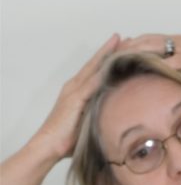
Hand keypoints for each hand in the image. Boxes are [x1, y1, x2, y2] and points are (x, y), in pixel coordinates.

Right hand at [32, 33, 120, 161]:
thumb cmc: (68, 141)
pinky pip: (91, 84)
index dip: (110, 58)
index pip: (97, 70)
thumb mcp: (89, 124)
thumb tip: (118, 121)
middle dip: (111, 50)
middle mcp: (75, 86)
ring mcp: (74, 91)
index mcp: (78, 91)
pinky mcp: (74, 100)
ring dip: (108, 55)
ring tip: (122, 42)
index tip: (124, 47)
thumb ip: (100, 117)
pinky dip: (102, 73)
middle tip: (127, 38)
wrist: (48, 146)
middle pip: (96, 63)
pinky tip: (114, 63)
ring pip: (94, 68)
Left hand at [119, 33, 180, 86]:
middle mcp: (180, 42)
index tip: (114, 54)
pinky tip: (151, 70)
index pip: (148, 42)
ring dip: (139, 51)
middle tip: (109, 56)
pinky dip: (164, 63)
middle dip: (128, 47)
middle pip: (147, 41)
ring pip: (158, 46)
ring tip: (122, 59)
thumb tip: (167, 86)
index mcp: (177, 45)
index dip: (131, 47)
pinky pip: (178, 59)